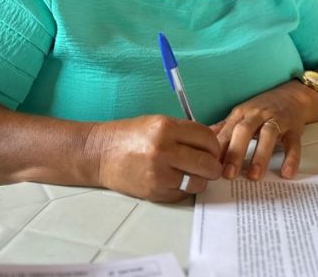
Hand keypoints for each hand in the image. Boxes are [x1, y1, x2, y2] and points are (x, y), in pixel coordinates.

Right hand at [91, 115, 222, 202]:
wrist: (100, 154)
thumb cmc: (130, 136)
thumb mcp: (159, 122)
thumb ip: (186, 132)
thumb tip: (217, 139)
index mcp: (166, 128)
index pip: (207, 138)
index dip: (214, 145)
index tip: (211, 148)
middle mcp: (163, 150)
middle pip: (208, 163)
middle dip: (212, 165)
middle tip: (208, 164)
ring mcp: (159, 174)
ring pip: (199, 182)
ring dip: (200, 179)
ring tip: (190, 172)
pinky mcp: (155, 192)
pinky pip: (183, 194)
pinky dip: (184, 188)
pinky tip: (175, 179)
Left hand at [212, 82, 316, 181]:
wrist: (293, 96)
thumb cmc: (263, 109)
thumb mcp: (242, 115)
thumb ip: (224, 128)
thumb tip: (202, 140)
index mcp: (242, 113)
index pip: (227, 131)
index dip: (218, 149)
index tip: (210, 166)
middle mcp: (258, 115)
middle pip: (244, 130)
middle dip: (235, 152)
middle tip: (228, 174)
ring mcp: (277, 120)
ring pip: (268, 135)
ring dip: (260, 155)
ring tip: (254, 176)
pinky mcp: (294, 129)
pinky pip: (293, 143)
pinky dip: (291, 158)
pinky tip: (286, 173)